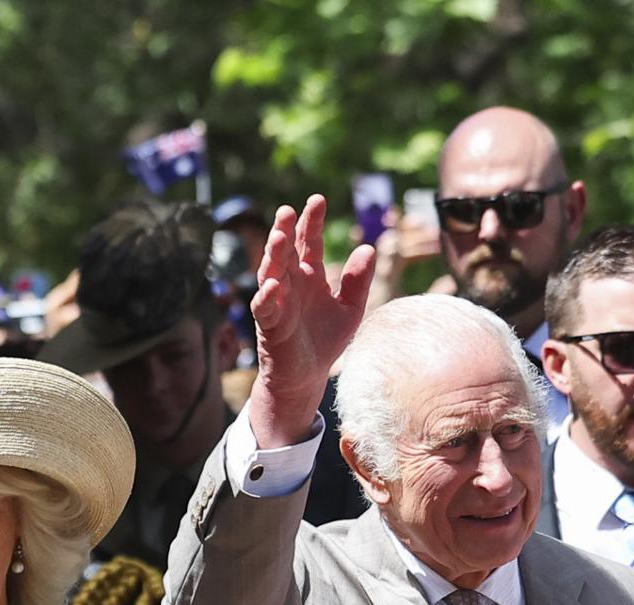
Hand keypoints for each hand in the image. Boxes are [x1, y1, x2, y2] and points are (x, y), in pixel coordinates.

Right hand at [249, 195, 374, 443]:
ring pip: (271, 274)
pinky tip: (273, 284)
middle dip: (286, 231)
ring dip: (273, 256)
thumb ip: (359, 281)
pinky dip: (266, 297)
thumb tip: (369, 247)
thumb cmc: (325, 341)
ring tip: (278, 237)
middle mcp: (291, 285)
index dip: (312, 222)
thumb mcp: (350, 309)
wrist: (308, 376)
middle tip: (288, 210)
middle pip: (286, 252)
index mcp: (310, 276)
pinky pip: (264, 309)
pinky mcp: (270, 327)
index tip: (317, 200)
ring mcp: (278, 304)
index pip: (309, 243)